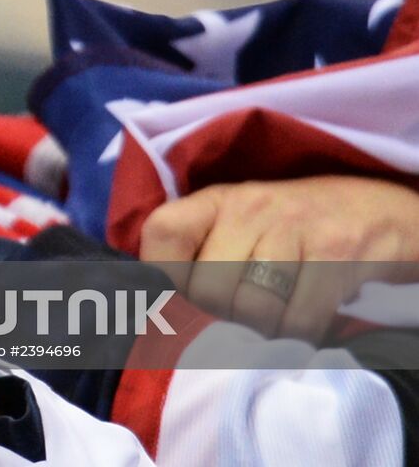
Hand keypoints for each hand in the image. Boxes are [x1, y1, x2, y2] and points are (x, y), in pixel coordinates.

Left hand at [139, 175, 418, 340]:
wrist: (376, 210)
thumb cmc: (293, 228)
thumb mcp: (239, 227)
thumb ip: (198, 256)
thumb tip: (157, 309)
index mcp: (216, 201)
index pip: (161, 233)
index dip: (163, 277)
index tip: (184, 298)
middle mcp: (249, 207)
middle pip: (207, 290)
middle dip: (222, 318)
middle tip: (244, 316)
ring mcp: (294, 228)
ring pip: (252, 309)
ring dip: (265, 330)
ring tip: (279, 315)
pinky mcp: (337, 254)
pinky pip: (300, 320)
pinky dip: (303, 334)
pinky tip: (310, 317)